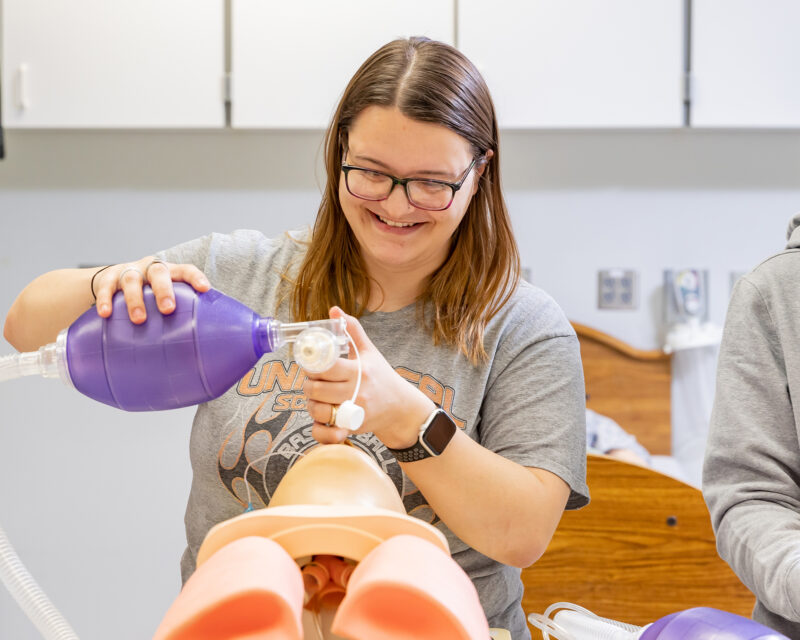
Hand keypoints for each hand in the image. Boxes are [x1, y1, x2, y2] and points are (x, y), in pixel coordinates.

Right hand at [93, 257, 209, 323]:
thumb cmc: (148, 297)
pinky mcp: (108, 278)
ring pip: (132, 280)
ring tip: (138, 319)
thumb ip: (179, 314)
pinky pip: (106, 288)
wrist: (111, 282)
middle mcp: (149, 269)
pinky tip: (106, 314)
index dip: (195, 277)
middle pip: (158, 273)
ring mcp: (128, 271)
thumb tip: (199, 346)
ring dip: (135, 299)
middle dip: (164, 291)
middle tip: (168, 309)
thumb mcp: (163, 299)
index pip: (185, 270)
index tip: (204, 289)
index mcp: (169, 272)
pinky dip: (106, 300)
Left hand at [303, 307, 435, 445]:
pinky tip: (321, 418)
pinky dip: (320, 429)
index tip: (312, 365)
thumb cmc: (382, 377)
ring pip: (318, 410)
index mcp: (359, 371)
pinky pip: (327, 433)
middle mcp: (357, 393)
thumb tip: (334, 310)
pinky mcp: (352, 428)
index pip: (326, 368)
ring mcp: (354, 413)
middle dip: (309, 384)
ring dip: (311, 404)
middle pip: (317, 390)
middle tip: (312, 381)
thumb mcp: (370, 352)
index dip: (312, 366)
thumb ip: (352, 330)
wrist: (400, 408)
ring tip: (316, 397)